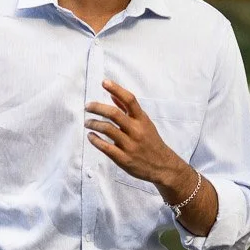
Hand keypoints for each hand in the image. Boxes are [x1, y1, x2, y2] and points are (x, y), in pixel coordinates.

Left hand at [85, 81, 193, 199]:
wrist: (162, 166)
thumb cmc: (151, 142)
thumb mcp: (144, 123)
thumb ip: (128, 109)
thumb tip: (112, 94)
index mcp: (142, 120)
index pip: (130, 100)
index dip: (116, 89)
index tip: (104, 82)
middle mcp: (136, 130)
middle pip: (114, 114)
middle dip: (97, 108)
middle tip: (87, 106)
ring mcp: (130, 145)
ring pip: (107, 129)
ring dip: (93, 124)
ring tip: (88, 122)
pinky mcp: (124, 159)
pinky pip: (106, 147)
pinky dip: (95, 140)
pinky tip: (91, 136)